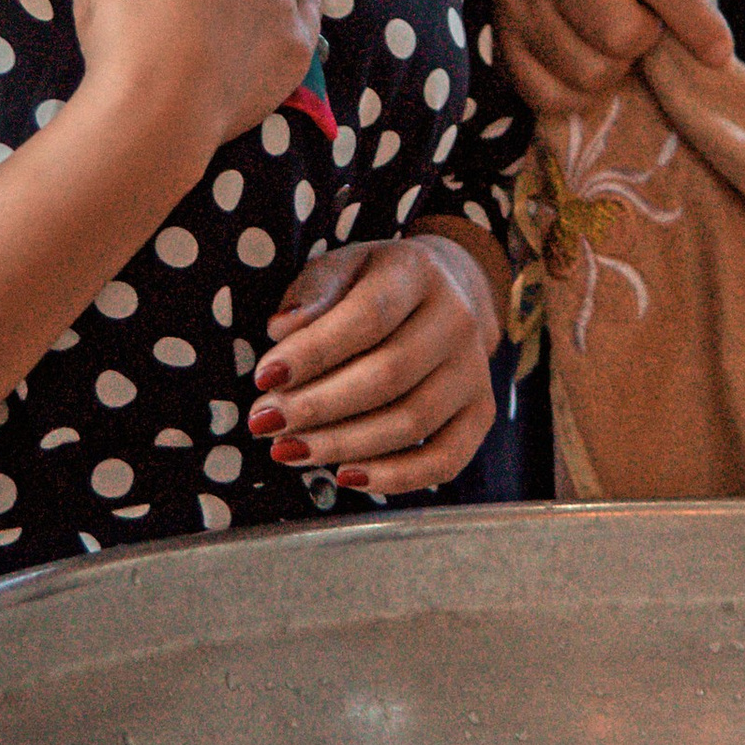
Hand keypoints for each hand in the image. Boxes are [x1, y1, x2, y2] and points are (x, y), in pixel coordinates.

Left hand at [250, 233, 498, 496]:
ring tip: (287, 450)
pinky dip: (395, 477)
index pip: (368, 317)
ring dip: (342, 445)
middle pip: (389, 375)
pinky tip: (345, 476)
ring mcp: (474, 370)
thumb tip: (282, 329)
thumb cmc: (372, 285)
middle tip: (264, 422)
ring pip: (412, 422)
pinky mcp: (481, 412)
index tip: (264, 378)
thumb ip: (312, 293)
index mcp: (418, 272)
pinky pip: (445, 459)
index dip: (314, 352)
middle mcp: (457, 320)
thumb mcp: (340, 267)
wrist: (444, 294)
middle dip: (317, 406)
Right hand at [484, 0, 733, 113]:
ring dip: (609, 69)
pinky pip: (554, 98)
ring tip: (598, 40)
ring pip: (591, 74)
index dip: (695, 21)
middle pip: (623, 37)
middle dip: (641, 41)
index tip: (719, 53)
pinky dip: (576, 93)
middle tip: (632, 24)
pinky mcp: (499, 45)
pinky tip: (574, 62)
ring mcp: (519, 4)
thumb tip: (713, 47)